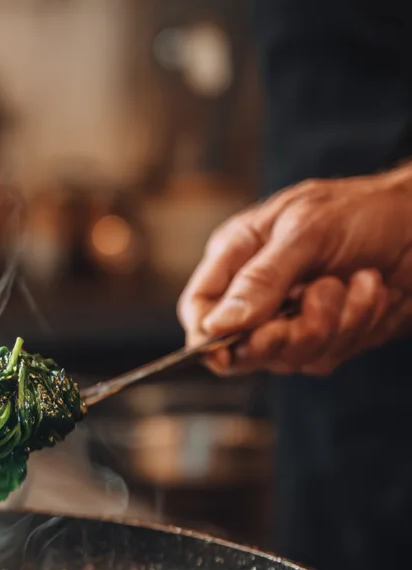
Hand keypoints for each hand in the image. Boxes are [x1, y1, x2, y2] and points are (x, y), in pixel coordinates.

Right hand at [178, 168, 411, 374]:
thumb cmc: (366, 211)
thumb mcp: (307, 231)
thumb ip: (260, 279)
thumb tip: (217, 324)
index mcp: (237, 257)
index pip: (199, 309)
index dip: (207, 336)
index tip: (229, 349)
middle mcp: (257, 293)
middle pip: (239, 347)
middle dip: (280, 333)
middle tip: (314, 300)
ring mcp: (291, 319)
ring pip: (285, 358)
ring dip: (329, 322)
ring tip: (354, 281)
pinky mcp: (326, 338)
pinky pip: (324, 357)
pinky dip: (355, 324)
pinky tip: (370, 289)